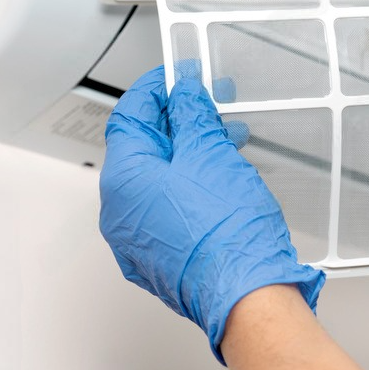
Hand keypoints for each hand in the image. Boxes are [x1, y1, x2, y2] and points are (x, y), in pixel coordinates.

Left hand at [99, 66, 323, 363]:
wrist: (247, 292)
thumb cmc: (227, 232)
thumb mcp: (211, 153)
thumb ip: (192, 117)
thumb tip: (183, 96)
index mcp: (123, 181)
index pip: (129, 117)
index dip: (155, 91)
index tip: (177, 77)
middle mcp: (121, 214)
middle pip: (144, 150)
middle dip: (179, 122)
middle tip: (208, 104)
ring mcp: (140, 241)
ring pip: (160, 182)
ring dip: (191, 154)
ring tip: (226, 141)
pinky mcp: (163, 259)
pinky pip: (170, 210)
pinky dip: (192, 186)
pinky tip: (221, 179)